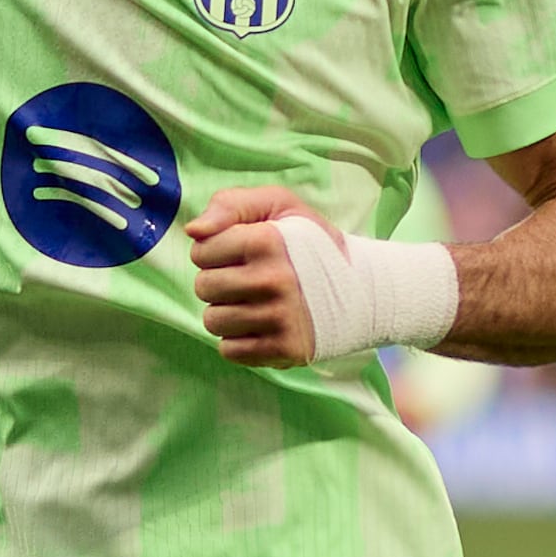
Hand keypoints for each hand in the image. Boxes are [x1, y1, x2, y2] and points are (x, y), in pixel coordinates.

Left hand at [186, 186, 324, 368]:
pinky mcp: (285, 349)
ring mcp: (280, 318)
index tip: (241, 252)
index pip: (201, 250)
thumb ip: (230, 205)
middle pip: (203, 287)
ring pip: (213, 321)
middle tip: (248, 278)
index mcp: (269, 241)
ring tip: (254, 302)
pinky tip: (261, 326)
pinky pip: (230, 351)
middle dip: (219, 281)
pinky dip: (239, 340)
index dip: (215, 250)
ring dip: (227, 312)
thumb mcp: (279, 206)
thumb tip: (194, 231)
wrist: (362, 289)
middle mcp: (274, 280)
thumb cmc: (311, 244)